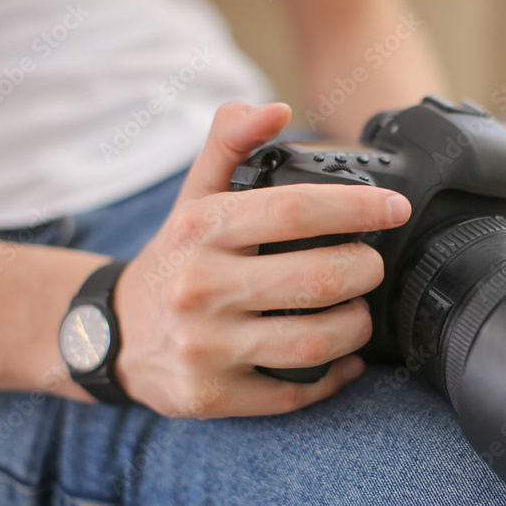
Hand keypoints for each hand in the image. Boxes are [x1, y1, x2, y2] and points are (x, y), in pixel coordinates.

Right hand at [113, 102, 411, 417]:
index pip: (296, 210)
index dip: (358, 208)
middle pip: (319, 279)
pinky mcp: (212, 395)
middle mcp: (199, 286)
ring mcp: (204, 346)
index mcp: (200, 229)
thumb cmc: (172, 261)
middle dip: (366, 270)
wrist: (112, 335)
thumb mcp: (191, 198)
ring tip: (358, 310)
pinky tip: (347, 360)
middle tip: (371, 266)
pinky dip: (335, 376)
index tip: (394, 209)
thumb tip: (275, 109)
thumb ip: (229, 145)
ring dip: (356, 326)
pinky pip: (294, 392)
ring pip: (315, 341)